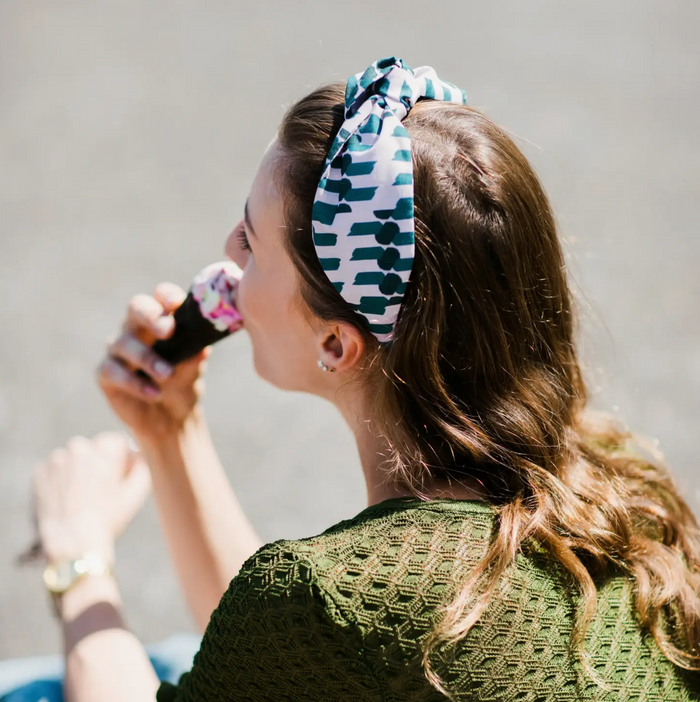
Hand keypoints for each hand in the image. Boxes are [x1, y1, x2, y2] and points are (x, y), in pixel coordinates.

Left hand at [30, 432, 151, 561]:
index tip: (119, 478)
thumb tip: (138, 454)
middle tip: (101, 490)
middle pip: (95, 448)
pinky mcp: (40, 472)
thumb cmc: (108, 518)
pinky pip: (56, 469)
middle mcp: (80, 447)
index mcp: (105, 449)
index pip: (118, 442)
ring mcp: (57, 459)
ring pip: (74, 458)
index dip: (122, 460)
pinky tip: (68, 499)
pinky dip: (61, 480)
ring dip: (79, 470)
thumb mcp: (137, 493)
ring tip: (82, 497)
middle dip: (99, 464)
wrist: (72, 542)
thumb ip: (143, 466)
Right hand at [96, 282, 210, 440]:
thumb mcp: (194, 369)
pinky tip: (154, 393)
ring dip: (147, 357)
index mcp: (162, 319)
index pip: (161, 296)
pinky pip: (113, 371)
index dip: (167, 296)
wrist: (171, 420)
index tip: (177, 304)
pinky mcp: (106, 373)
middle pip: (136, 307)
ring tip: (167, 374)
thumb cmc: (183, 383)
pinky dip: (135, 382)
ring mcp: (119, 349)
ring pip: (124, 342)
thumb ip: (195, 354)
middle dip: (151, 316)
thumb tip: (202, 347)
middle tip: (168, 331)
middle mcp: (137, 328)